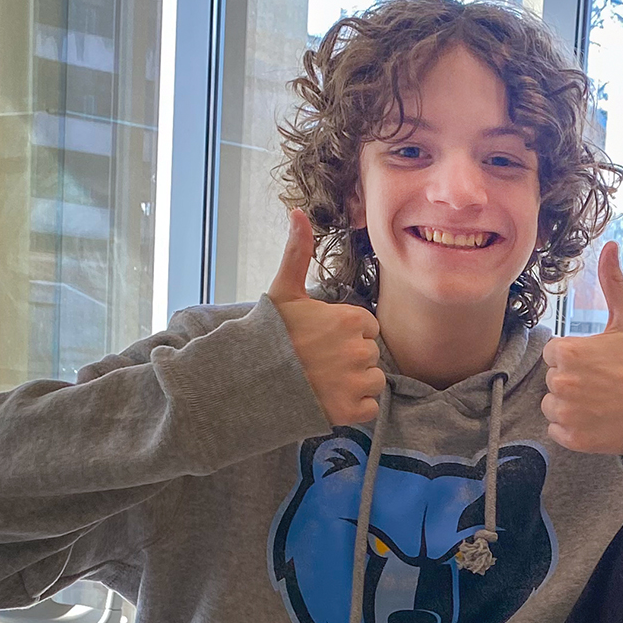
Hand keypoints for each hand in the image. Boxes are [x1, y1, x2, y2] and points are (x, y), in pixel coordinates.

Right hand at [268, 209, 384, 425]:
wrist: (250, 380)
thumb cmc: (268, 335)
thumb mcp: (284, 291)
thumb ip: (298, 252)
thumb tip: (297, 211)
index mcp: (351, 320)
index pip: (367, 327)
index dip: (347, 333)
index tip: (323, 339)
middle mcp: (359, 351)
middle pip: (370, 354)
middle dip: (350, 358)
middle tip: (319, 361)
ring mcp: (356, 383)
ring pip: (372, 381)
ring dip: (354, 383)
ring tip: (324, 381)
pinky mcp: (351, 411)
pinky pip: (369, 408)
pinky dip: (353, 407)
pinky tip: (329, 398)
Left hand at [541, 241, 622, 453]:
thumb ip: (612, 283)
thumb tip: (609, 245)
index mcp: (567, 353)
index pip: (553, 354)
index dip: (574, 356)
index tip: (596, 362)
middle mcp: (562, 384)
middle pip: (552, 380)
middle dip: (572, 380)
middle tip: (602, 383)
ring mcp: (567, 414)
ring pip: (552, 406)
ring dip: (570, 405)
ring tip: (599, 402)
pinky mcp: (573, 439)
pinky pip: (558, 431)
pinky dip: (573, 428)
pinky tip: (596, 419)